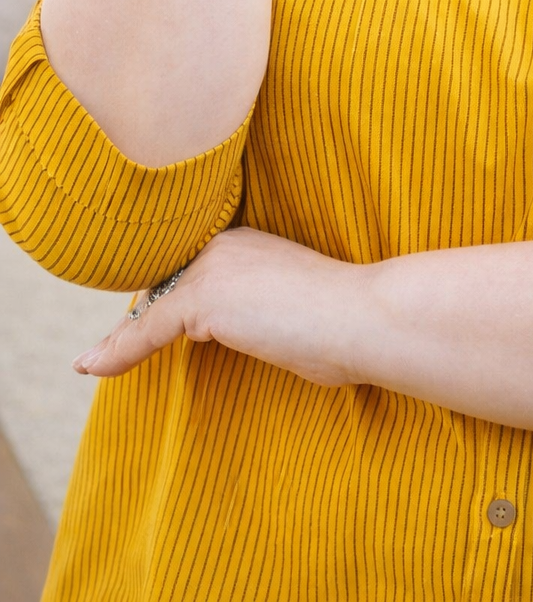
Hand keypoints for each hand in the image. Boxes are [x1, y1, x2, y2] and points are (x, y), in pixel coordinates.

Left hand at [71, 228, 365, 385]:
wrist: (364, 315)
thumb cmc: (347, 322)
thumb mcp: (297, 308)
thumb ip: (267, 311)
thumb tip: (268, 332)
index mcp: (248, 240)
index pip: (189, 267)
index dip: (162, 293)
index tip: (137, 312)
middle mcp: (225, 244)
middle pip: (164, 283)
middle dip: (138, 313)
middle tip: (105, 348)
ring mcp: (213, 268)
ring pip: (153, 307)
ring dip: (122, 336)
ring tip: (91, 361)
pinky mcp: (205, 299)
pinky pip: (149, 329)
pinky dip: (118, 351)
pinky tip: (91, 368)